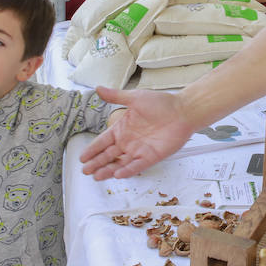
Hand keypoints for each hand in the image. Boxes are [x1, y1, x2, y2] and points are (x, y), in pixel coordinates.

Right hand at [79, 87, 195, 179]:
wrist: (183, 110)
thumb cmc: (161, 103)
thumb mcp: (135, 98)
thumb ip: (116, 96)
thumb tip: (98, 88)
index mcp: (123, 128)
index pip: (103, 141)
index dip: (93, 149)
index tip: (82, 157)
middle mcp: (129, 141)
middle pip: (109, 155)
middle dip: (97, 163)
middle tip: (85, 170)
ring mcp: (139, 150)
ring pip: (120, 163)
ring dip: (108, 170)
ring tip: (96, 176)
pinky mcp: (151, 156)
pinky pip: (137, 166)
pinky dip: (127, 170)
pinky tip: (116, 174)